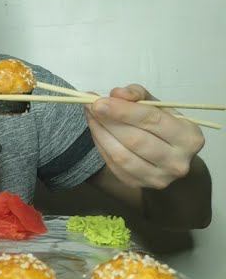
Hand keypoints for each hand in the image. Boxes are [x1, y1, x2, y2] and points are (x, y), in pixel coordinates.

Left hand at [84, 84, 204, 189]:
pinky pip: (114, 165)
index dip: (123, 110)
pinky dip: (101, 146)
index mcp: (189, 137)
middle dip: (109, 121)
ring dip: (101, 134)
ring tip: (91, 117)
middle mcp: (177, 161)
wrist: (171, 160)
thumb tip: (117, 94)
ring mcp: (158, 177)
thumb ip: (138, 95)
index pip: (152, 120)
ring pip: (121, 156)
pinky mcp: (138, 184)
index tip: (99, 101)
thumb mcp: (159, 106)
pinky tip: (96, 131)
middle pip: (135, 140)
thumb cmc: (164, 128)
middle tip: (90, 107)